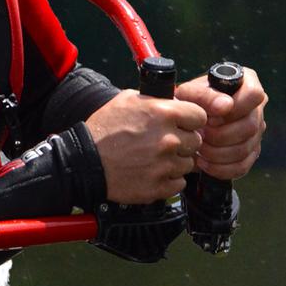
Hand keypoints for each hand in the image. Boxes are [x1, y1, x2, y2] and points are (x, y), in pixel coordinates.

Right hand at [84, 90, 203, 203]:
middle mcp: (169, 139)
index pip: (200, 116)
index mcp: (164, 114)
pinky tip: (153, 172)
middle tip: (165, 143)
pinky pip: (179, 183)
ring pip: (188, 164)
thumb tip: (173, 100)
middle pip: (196, 141)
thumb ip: (155, 99)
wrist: (85, 161)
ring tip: (155, 158)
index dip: (191, 120)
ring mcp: (165, 165)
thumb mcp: (127, 100)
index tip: (183, 124)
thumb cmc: (103, 130)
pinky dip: (169, 180)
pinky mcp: (160, 186)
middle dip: (184, 141)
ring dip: (176, 162)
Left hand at [185, 66, 266, 179]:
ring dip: (218, 153)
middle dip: (221, 135)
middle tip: (200, 135)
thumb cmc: (189, 101)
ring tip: (199, 149)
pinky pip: (242, 166)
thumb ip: (204, 95)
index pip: (254, 95)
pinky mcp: (251, 152)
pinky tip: (204, 162)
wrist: (186, 119)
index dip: (234, 108)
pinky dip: (221, 168)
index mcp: (247, 83)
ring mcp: (257, 131)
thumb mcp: (189, 93)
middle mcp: (257, 107)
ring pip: (245, 148)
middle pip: (250, 126)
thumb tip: (226, 106)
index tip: (211, 116)